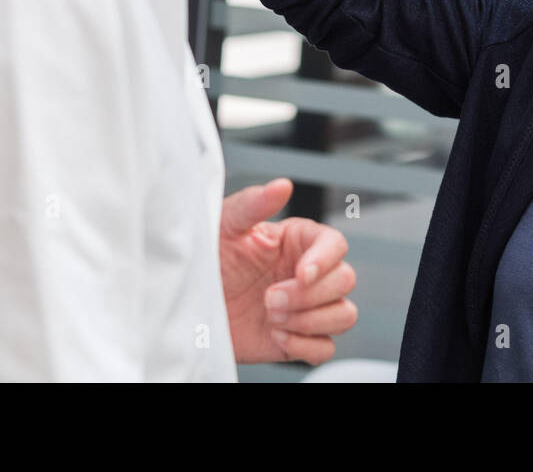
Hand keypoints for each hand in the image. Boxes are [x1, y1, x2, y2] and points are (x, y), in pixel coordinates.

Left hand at [219, 178, 357, 364]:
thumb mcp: (224, 226)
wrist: (187, 305)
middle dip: (309, 295)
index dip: (325, 260)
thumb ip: (254, 204)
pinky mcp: (299, 338)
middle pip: (345, 280)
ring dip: (310, 321)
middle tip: (268, 299)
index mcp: (297, 241)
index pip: (336, 245)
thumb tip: (283, 185)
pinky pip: (326, 349)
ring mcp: (307, 307)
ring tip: (272, 318)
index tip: (299, 274)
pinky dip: (305, 346)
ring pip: (344, 315)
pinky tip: (276, 336)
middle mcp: (308, 273)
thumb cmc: (207, 259)